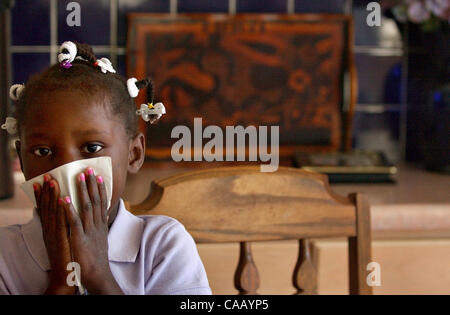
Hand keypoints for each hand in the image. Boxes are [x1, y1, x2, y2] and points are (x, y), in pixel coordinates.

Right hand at [34, 175, 75, 294]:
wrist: (67, 276)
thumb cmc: (68, 256)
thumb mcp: (65, 239)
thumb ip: (66, 226)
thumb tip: (68, 213)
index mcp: (52, 229)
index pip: (47, 209)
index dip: (44, 194)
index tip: (44, 181)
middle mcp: (51, 231)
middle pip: (48, 208)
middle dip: (48, 191)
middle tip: (48, 176)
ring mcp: (56, 235)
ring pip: (54, 212)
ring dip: (54, 196)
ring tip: (54, 181)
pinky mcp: (64, 239)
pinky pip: (63, 222)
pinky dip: (64, 210)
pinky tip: (65, 199)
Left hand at [63, 167, 122, 294]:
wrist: (97, 275)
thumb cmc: (96, 258)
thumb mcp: (100, 239)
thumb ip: (98, 226)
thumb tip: (99, 217)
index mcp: (101, 225)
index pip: (102, 203)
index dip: (100, 189)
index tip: (99, 176)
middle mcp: (97, 225)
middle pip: (96, 201)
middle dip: (92, 184)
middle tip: (88, 169)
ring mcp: (89, 231)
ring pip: (87, 207)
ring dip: (83, 191)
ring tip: (79, 177)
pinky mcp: (79, 238)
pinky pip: (74, 221)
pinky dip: (70, 209)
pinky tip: (65, 198)